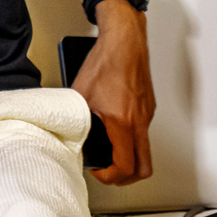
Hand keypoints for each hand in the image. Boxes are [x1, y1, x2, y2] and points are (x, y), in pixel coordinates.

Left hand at [69, 0, 155, 184]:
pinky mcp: (148, 105)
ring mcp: (147, 113)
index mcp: (123, 122)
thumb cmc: (107, 59)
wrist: (125, 38)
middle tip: (109, 172)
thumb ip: (76, 116)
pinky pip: (143, 130)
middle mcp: (140, 120)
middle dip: (126, 177)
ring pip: (145, 148)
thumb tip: (68, 130)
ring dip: (129, 155)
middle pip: (144, 167)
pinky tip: (115, 125)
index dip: (110, 177)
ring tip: (109, 148)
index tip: (99, 171)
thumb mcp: (81, 93)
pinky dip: (131, 137)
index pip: (125, 166)